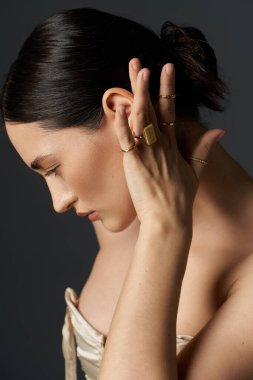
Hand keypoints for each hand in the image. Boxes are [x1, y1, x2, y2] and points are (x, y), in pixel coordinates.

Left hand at [114, 58, 224, 227]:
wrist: (169, 219)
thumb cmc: (180, 198)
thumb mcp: (195, 172)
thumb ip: (203, 149)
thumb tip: (218, 130)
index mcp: (173, 145)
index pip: (170, 110)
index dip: (167, 88)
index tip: (166, 69)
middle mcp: (161, 144)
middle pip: (153, 108)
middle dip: (146, 84)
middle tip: (140, 64)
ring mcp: (148, 153)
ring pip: (141, 119)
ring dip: (137, 94)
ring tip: (134, 73)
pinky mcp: (135, 164)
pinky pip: (127, 140)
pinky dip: (122, 125)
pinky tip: (119, 108)